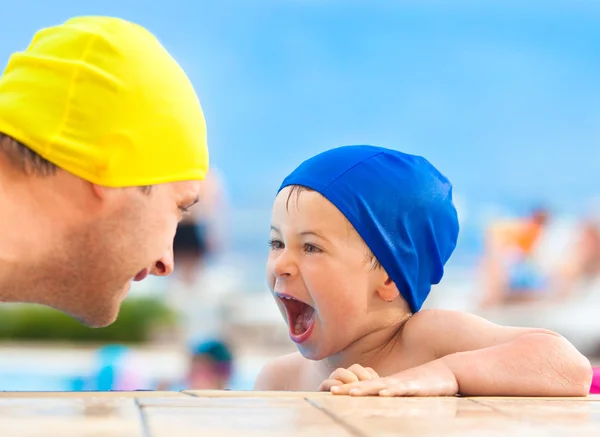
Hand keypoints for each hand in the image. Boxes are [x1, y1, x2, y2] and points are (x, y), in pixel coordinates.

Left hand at [329, 359, 458, 396]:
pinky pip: (403, 389)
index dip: (348, 389)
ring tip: (351, 393)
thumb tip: (377, 400)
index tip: (331, 391)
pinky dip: (392, 391)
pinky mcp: (416, 386)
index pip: (363, 386)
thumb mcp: (404, 390)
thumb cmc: (424, 383)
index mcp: (387, 384)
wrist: (446, 372)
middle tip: (332, 391)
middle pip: (367, 385)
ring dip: (366, 389)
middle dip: (349, 389)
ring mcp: (403, 383)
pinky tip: (383, 394)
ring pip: (381, 386)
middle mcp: (392, 382)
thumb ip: (390, 394)